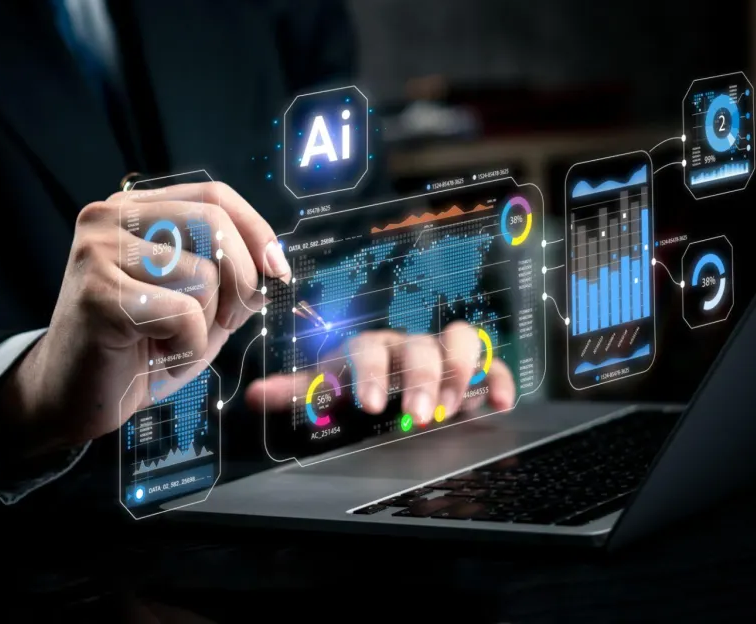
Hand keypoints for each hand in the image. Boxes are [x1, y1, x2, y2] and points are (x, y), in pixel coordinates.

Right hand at [0, 181, 290, 457]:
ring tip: (168, 341)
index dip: (256, 231)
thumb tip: (273, 261)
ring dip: (204, 326)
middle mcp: (110, 218)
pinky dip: (186, 348)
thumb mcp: (196, 305)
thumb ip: (229, 275)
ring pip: (203, 276)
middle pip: (214, 224)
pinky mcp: (98, 292)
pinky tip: (156, 355)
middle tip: (223, 322)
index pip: (214, 196)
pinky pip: (183, 315)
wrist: (70, 398)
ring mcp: (98, 251)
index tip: (277, 270)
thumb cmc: (135, 350)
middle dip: (240, 282)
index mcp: (134, 209)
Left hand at [244, 320, 515, 424]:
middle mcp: (408, 344)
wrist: (394, 384)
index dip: (369, 373)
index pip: (367, 348)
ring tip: (455, 409)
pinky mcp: (475, 367)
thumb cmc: (360, 385)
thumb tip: (254, 395)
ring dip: (459, 373)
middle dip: (420, 379)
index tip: (370, 404)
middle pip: (417, 347)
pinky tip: (501, 402)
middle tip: (420, 413)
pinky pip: (493, 361)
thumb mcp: (330, 389)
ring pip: (459, 342)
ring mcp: (443, 352)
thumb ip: (300, 392)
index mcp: (370, 348)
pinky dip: (499, 378)